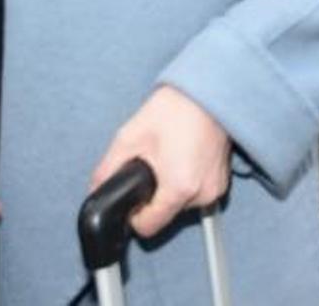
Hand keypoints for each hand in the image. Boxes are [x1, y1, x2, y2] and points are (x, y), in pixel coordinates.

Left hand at [90, 85, 230, 238]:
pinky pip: (196, 193)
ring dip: (171, 189)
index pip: (148, 227)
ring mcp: (215, 188)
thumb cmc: (174, 109)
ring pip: (180, 205)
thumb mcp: (129, 137)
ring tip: (169, 158)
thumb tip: (96, 190)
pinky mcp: (222, 181)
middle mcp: (201, 194)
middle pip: (165, 215)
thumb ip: (107, 170)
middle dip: (154, 197)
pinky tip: (183, 159)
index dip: (134, 214)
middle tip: (152, 165)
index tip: (134, 196)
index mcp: (179, 188)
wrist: (208, 91)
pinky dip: (186, 182)